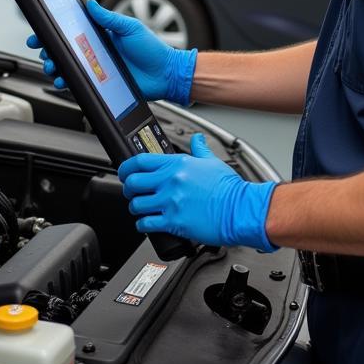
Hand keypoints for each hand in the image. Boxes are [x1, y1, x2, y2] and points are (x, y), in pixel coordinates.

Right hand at [26, 0, 196, 104]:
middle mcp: (96, 50)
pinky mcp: (99, 81)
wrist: (165, 75)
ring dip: (54, 64)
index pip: (73, 29)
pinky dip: (66, 80)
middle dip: (48, 48)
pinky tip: (62, 79)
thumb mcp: (130, 29)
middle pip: (64, 48)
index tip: (41, 30)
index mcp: (102, 34)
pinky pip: (78, 81)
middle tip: (41, 49)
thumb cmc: (152, 50)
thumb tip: (91, 3)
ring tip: (51, 64)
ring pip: (67, 65)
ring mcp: (96, 66)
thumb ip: (110, 18)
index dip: (55, 30)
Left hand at [118, 133, 277, 250]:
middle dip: (128, 188)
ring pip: (136, 205)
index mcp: (177, 164)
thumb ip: (199, 149)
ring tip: (141, 208)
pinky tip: (147, 223)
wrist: (239, 209)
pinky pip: (146, 224)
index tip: (124, 172)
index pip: (140, 161)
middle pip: (133, 182)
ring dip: (135, 208)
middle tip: (131, 192)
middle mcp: (171, 181)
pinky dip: (142, 225)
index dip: (126, 167)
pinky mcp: (173, 222)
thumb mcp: (212, 161)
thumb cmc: (228, 188)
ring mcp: (170, 202)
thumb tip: (196, 139)